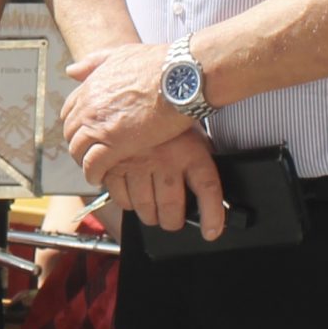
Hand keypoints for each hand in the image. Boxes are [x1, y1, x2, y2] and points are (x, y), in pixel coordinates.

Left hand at [62, 42, 192, 182]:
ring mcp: (100, 125)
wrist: (181, 76)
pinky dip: (92, 174)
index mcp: (92, 86)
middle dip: (79, 144)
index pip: (70, 110)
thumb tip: (72, 70)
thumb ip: (94, 62)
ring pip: (78, 150)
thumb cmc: (160, 64)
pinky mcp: (115, 143)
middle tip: (89, 154)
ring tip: (93, 169)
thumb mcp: (121, 54)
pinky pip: (93, 164)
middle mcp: (90, 106)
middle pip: (72, 132)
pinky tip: (98, 179)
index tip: (86, 132)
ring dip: (83, 161)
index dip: (77, 124)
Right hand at [101, 129, 225, 236]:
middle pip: (172, 205)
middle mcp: (166, 159)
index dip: (212, 215)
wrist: (143, 97)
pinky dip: (126, 203)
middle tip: (171, 221)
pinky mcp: (115, 164)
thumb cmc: (166, 118)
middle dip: (171, 221)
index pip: (207, 189)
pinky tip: (131, 198)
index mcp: (191, 151)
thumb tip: (203, 195)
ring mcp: (139, 162)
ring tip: (152, 214)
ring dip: (149, 215)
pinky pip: (120, 196)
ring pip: (145, 205)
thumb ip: (195, 162)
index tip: (210, 231)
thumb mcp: (191, 134)